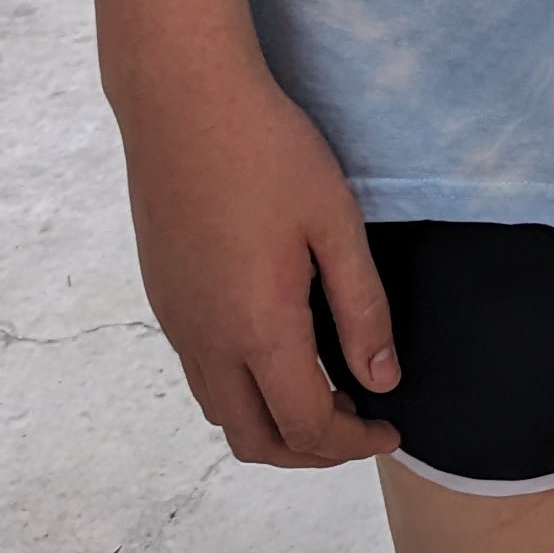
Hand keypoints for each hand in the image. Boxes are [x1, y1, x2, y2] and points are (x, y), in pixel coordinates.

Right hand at [114, 49, 401, 467]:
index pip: (306, 427)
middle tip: (359, 422)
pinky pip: (201, 375)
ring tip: (325, 389)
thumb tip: (382, 381)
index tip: (390, 427)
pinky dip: (243, 391)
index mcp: (257, 329)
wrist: (183, 101)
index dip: (353, 443)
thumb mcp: (335, 225)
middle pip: (255, 441)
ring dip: (273, 423)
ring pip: (222, 413)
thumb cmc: (269, 152)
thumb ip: (362, 309)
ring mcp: (177, 323)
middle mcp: (207, 341)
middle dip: (312, 451)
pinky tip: (279, 350)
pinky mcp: (163, 298)